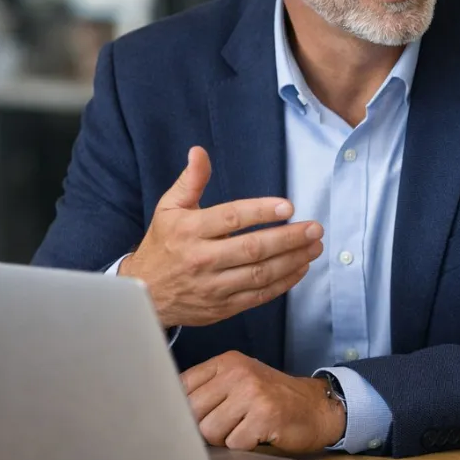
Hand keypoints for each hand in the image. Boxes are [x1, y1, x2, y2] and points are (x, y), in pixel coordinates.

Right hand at [121, 147, 322, 328]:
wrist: (145, 292)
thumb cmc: (163, 244)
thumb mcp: (169, 208)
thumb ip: (190, 181)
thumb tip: (199, 152)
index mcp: (189, 230)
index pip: (231, 218)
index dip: (261, 211)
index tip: (288, 206)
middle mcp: (202, 259)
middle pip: (252, 249)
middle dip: (288, 238)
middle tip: (314, 228)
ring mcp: (213, 286)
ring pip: (260, 274)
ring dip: (292, 260)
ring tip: (314, 246)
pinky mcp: (222, 307)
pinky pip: (259, 296)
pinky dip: (283, 283)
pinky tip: (301, 268)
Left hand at [181, 351, 344, 452]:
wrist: (318, 407)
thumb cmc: (273, 399)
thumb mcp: (240, 382)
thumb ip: (207, 390)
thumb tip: (168, 413)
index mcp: (227, 362)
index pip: (181, 385)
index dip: (180, 409)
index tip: (189, 419)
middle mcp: (238, 373)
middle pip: (192, 411)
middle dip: (204, 428)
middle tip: (226, 427)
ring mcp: (253, 393)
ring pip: (210, 431)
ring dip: (225, 439)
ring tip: (244, 429)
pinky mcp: (265, 416)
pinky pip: (234, 444)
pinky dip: (244, 446)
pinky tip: (259, 435)